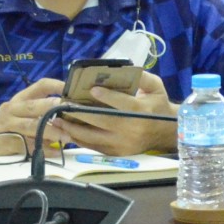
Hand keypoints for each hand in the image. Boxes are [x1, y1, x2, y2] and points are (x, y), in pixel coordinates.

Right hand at [0, 78, 71, 152]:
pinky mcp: (6, 142)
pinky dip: (44, 149)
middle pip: (34, 105)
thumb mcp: (25, 115)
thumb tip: (73, 114)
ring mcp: (7, 126)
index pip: (40, 86)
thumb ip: (44, 112)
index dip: (58, 86)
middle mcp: (11, 109)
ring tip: (67, 137)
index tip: (72, 90)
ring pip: (31, 125)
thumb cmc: (13, 129)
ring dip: (52, 131)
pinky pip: (28, 145)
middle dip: (54, 108)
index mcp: (20, 99)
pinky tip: (56, 151)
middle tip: (72, 113)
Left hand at [61, 71, 176, 156]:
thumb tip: (124, 70)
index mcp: (142, 112)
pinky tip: (67, 129)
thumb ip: (143, 78)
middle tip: (63, 104)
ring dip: (72, 128)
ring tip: (57, 118)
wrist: (166, 133)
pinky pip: (93, 146)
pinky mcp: (116, 153)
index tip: (91, 89)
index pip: (121, 104)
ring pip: (92, 137)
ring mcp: (122, 144)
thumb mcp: (156, 87)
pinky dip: (79, 138)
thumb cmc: (158, 106)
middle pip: (101, 121)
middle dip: (79, 113)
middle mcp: (131, 130)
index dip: (106, 97)